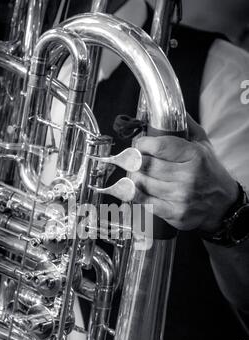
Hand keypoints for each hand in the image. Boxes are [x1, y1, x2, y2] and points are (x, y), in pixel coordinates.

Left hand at [132, 115, 238, 231]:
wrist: (222, 204)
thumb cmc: (209, 172)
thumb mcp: (203, 145)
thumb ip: (186, 126)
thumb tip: (170, 108)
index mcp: (195, 157)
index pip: (159, 147)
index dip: (143, 144)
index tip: (139, 144)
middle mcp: (188, 177)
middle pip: (147, 165)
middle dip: (135, 161)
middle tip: (134, 159)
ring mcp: (181, 197)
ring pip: (143, 183)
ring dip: (135, 177)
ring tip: (138, 173)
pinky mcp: (174, 213)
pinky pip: (145, 202)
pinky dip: (136, 194)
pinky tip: (137, 188)